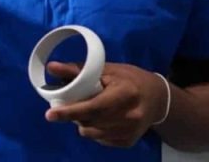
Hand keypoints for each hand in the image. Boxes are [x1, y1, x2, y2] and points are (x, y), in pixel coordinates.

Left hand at [44, 61, 169, 148]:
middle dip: (73, 115)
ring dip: (83, 123)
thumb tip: (51, 68)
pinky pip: (100, 139)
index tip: (50, 115)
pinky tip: (101, 118)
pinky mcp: (128, 142)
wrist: (158, 99)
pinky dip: (94, 130)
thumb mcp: (107, 69)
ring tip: (89, 110)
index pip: (94, 106)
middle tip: (69, 105)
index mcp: (125, 94)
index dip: (70, 111)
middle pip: (90, 122)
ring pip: (92, 133)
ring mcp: (130, 132)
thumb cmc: (129, 79)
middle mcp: (129, 116)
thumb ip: (78, 70)